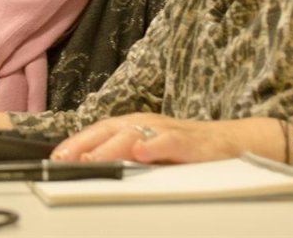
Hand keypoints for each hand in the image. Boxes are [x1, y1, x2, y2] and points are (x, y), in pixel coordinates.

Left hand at [51, 114, 281, 164]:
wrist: (238, 143)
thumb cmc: (192, 151)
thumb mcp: (153, 155)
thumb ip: (125, 159)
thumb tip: (89, 167)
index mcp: (138, 126)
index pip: (100, 131)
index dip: (77, 142)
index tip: (55, 158)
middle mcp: (149, 124)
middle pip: (111, 129)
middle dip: (85, 143)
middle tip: (63, 159)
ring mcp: (170, 131)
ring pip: (135, 134)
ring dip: (111, 146)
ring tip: (91, 159)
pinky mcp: (193, 143)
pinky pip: (171, 142)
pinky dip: (155, 146)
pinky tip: (141, 153)